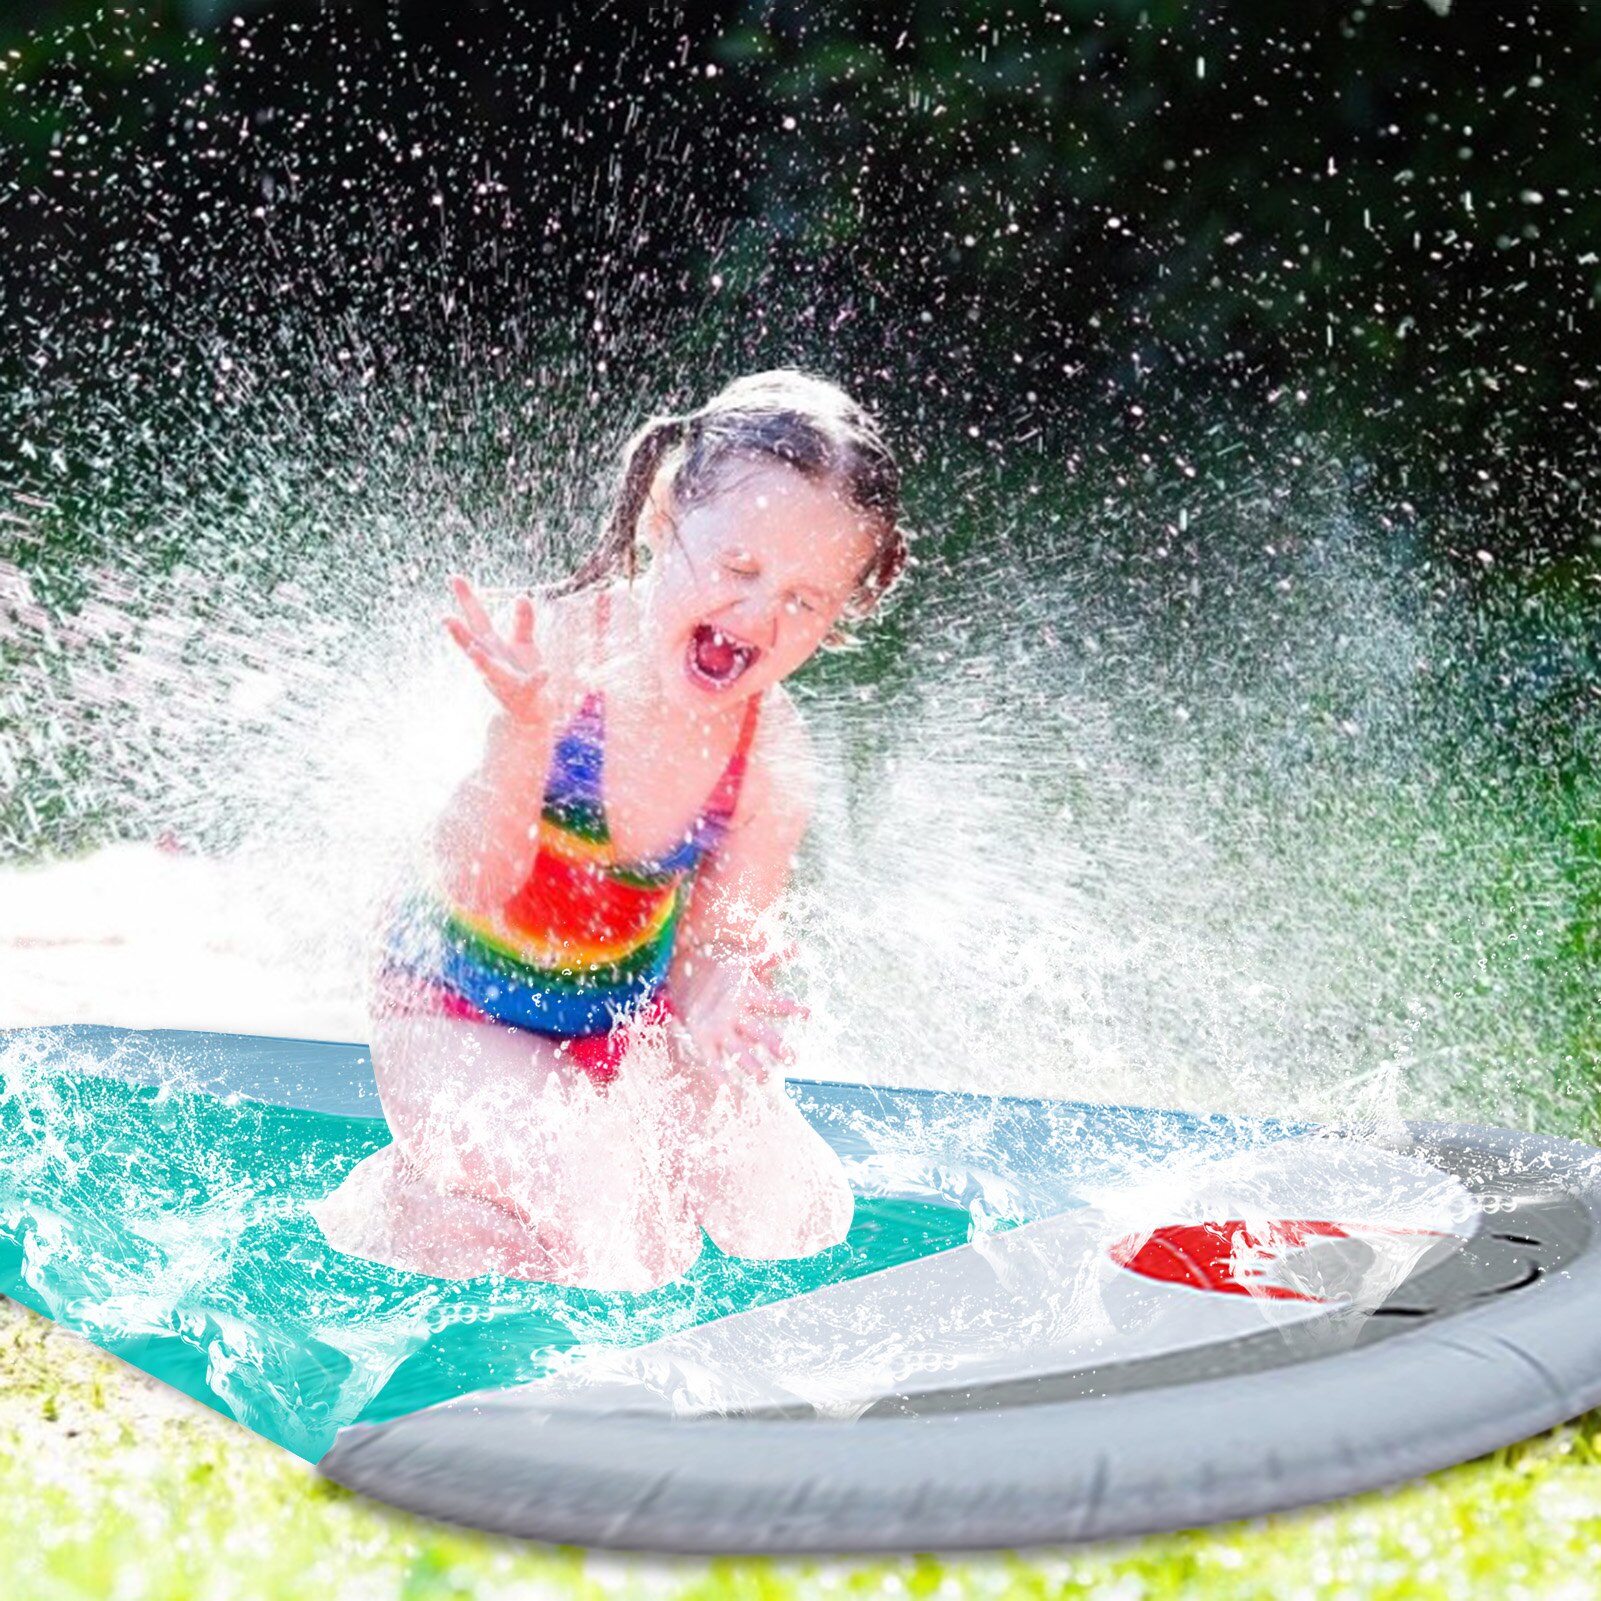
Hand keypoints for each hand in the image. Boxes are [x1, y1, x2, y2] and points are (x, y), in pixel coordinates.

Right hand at [442, 574, 550, 724]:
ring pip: (490, 670)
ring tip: (473, 652)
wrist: (526, 715)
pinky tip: (545, 671)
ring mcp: (505, 679)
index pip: (476, 619)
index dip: (467, 598)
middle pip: (473, 644)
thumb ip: (522, 622)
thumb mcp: (522, 645)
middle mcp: (491, 662)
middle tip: (444, 618)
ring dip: (481, 661)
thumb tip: (521, 595)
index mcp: (490, 647)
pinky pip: (531, 685)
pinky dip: (537, 678)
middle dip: (459, 633)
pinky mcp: (526, 693)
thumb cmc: (519, 674)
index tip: (454, 577)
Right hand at [677, 944, 807, 1083]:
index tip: (807, 1013)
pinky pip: (711, 1060)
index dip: (789, 1007)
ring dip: (751, 1065)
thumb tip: (797, 947)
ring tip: (764, 1078)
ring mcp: (718, 1027)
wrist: (686, 975)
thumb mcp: (748, 964)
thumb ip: (772, 958)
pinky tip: (728, 1087)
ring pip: (737, 1050)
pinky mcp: (703, 1039)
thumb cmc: (728, 974)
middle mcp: (733, 1011)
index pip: (772, 1001)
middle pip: (757, 1031)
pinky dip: (718, 1073)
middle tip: (791, 1057)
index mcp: (747, 992)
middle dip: (774, 1045)